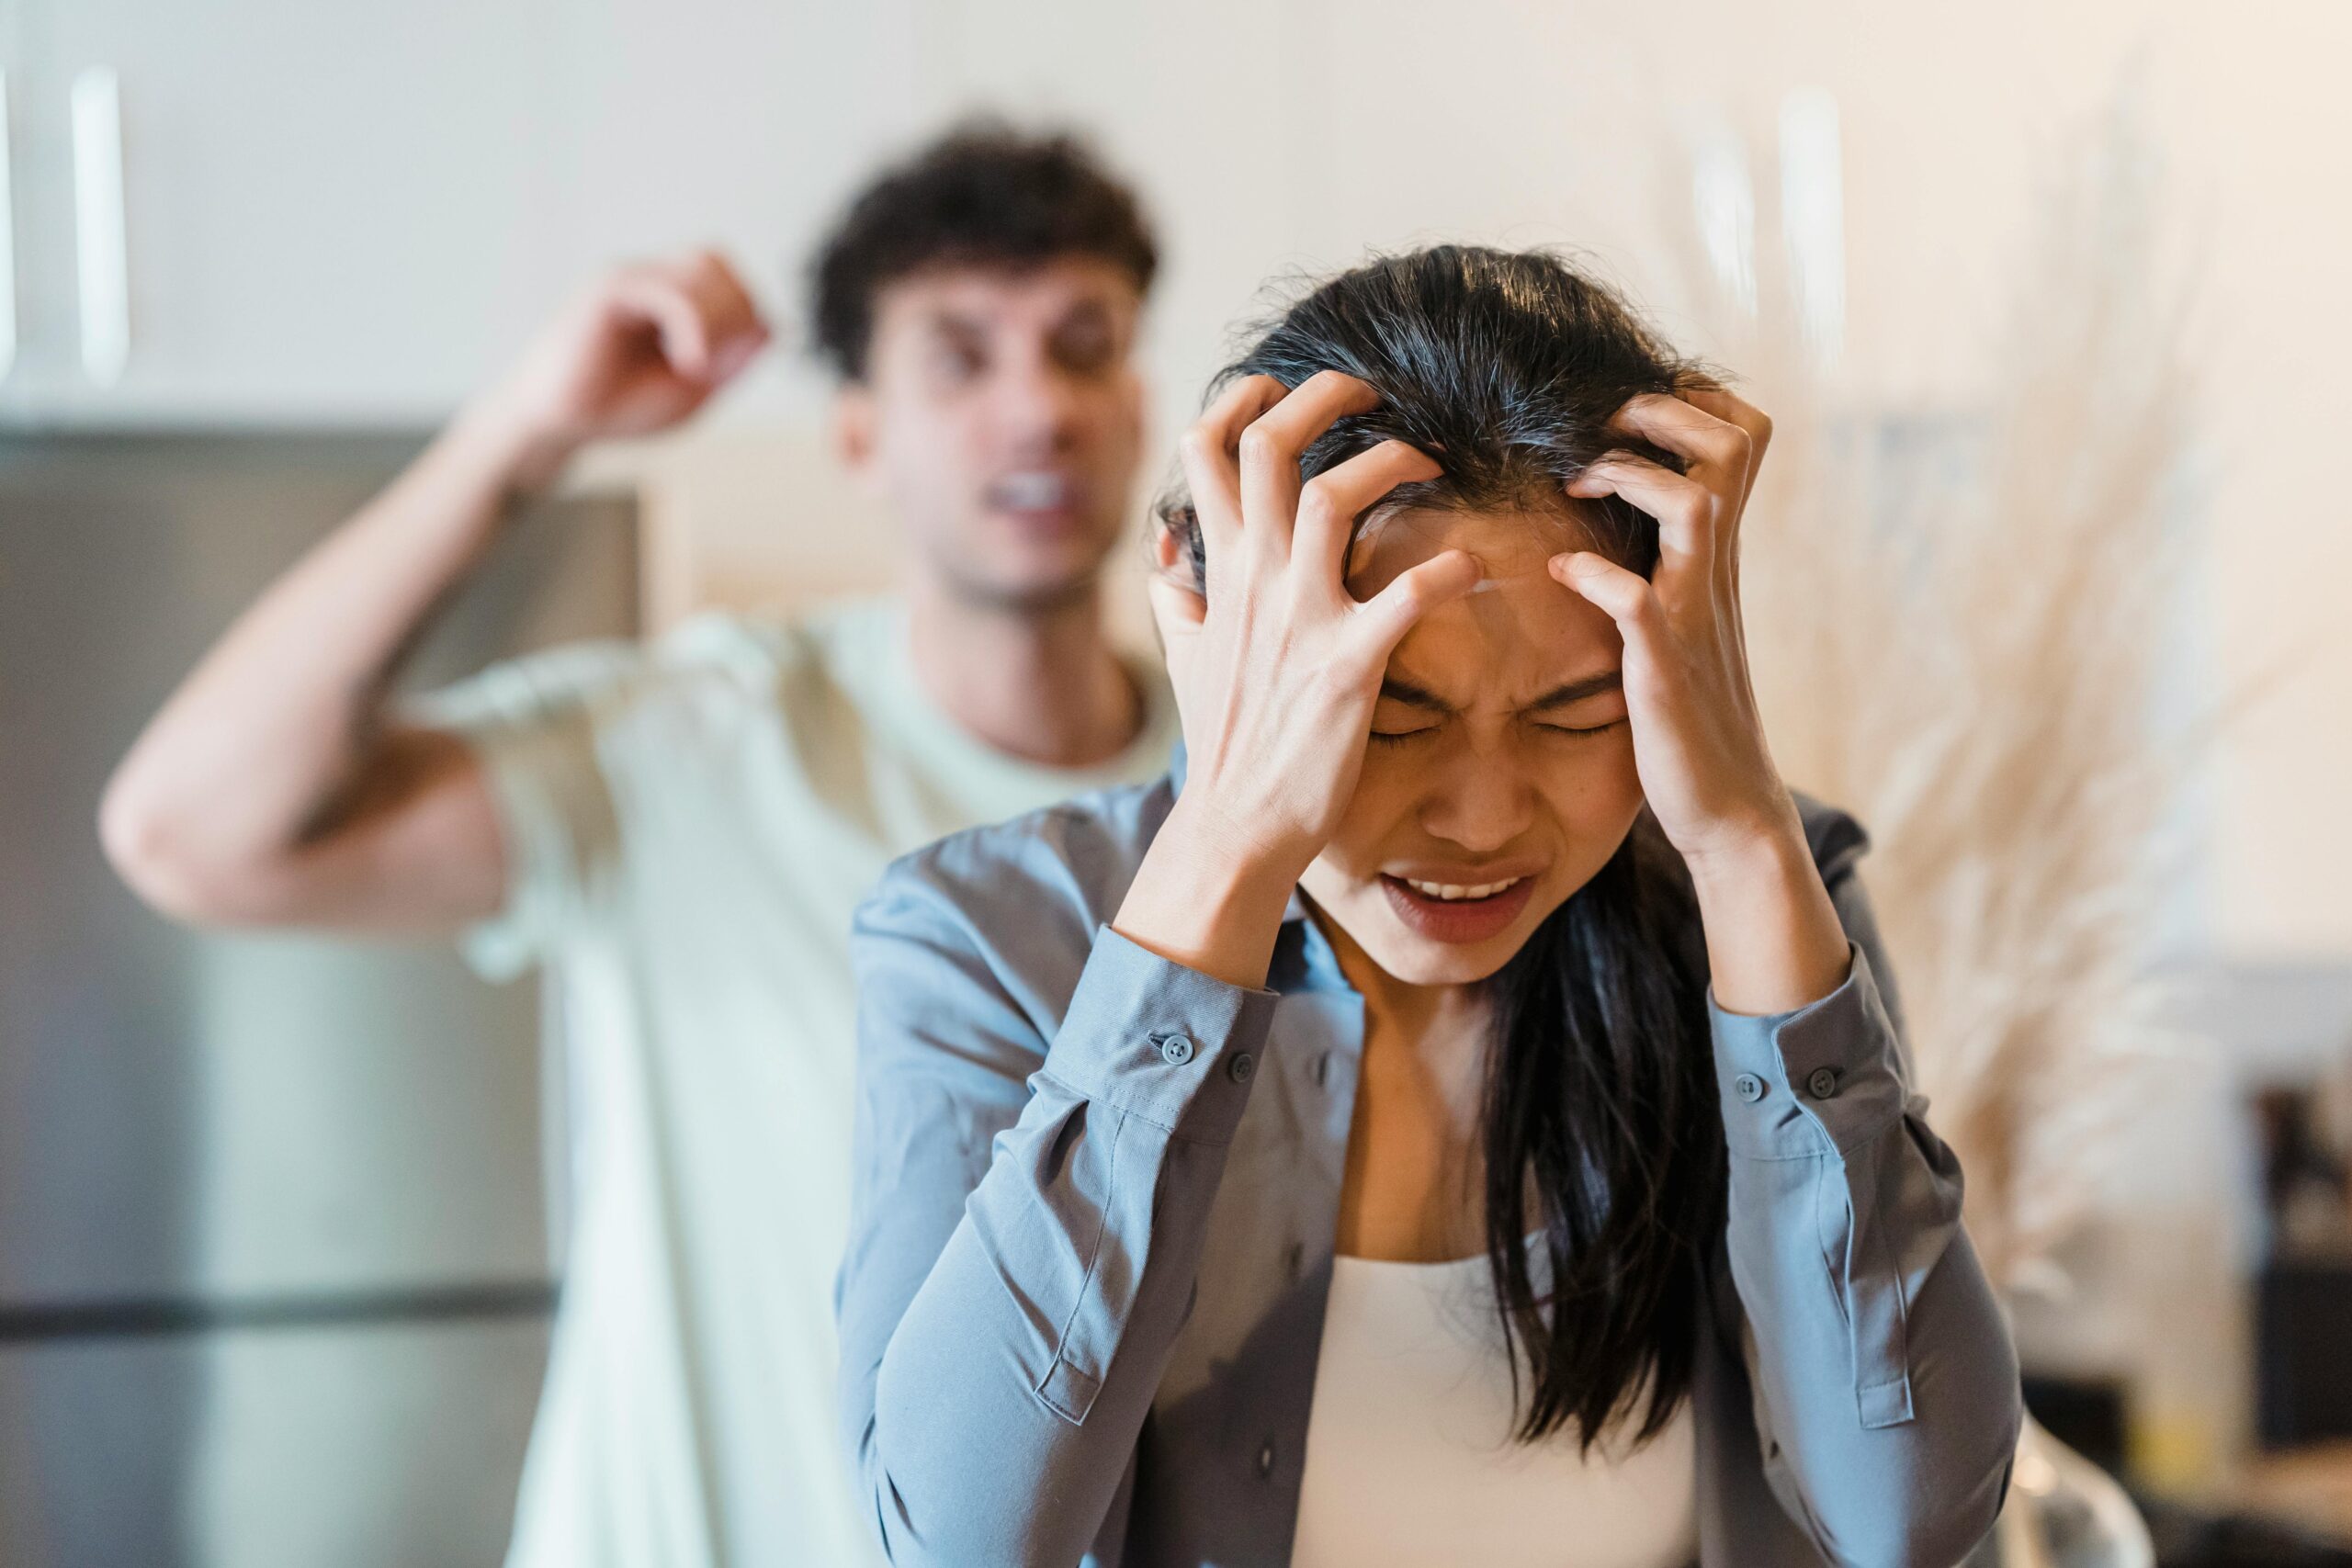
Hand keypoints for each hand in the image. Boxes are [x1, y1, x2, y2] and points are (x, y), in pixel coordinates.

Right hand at [477, 250, 769, 467]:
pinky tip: (687, 361)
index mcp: (672, 297)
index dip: (745, 321)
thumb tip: (769, 327)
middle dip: (736, 316)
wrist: (556, 424)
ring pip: (704, 267)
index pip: (731, 281)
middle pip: (720, 263)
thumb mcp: (694, 390)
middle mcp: (651, 278)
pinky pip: (670, 288)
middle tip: (713, 366)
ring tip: (696, 365)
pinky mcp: (609, 290)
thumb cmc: (617, 407)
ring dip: (718, 320)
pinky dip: (694, 325)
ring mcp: (630, 278)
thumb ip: (733, 361)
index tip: (722, 370)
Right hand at [1148, 370, 1481, 883]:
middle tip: (1369, 394)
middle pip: (1269, 448)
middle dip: (1320, 397)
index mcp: (1219, 572)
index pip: (1206, 452)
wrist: (1233, 827)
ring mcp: (1300, 619)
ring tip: (1426, 463)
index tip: (1279, 388)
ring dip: (1390, 460)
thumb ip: (1178, 597)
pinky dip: (1451, 569)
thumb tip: (1166, 552)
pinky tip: (1475, 567)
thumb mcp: (1185, 658)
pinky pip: (1408, 594)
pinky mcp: (1349, 665)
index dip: (1243, 401)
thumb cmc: (1223, 744)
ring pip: (1333, 495)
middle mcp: (1254, 582)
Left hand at [1550, 386, 1801, 870]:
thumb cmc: (1691, 714)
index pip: (1744, 440)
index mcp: (1718, 558)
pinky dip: (1593, 575)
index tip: (1628, 412)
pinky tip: (1559, 573)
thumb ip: (1664, 566)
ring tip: (1576, 483)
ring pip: (1695, 507)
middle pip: (1733, 447)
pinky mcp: (1667, 668)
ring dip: (1629, 477)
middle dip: (1663, 413)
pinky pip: (1636, 601)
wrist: (1728, 808)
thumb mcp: (1683, 620)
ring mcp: (1697, 617)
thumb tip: (1610, 523)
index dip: (1693, 401)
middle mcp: (1717, 574)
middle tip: (1602, 430)